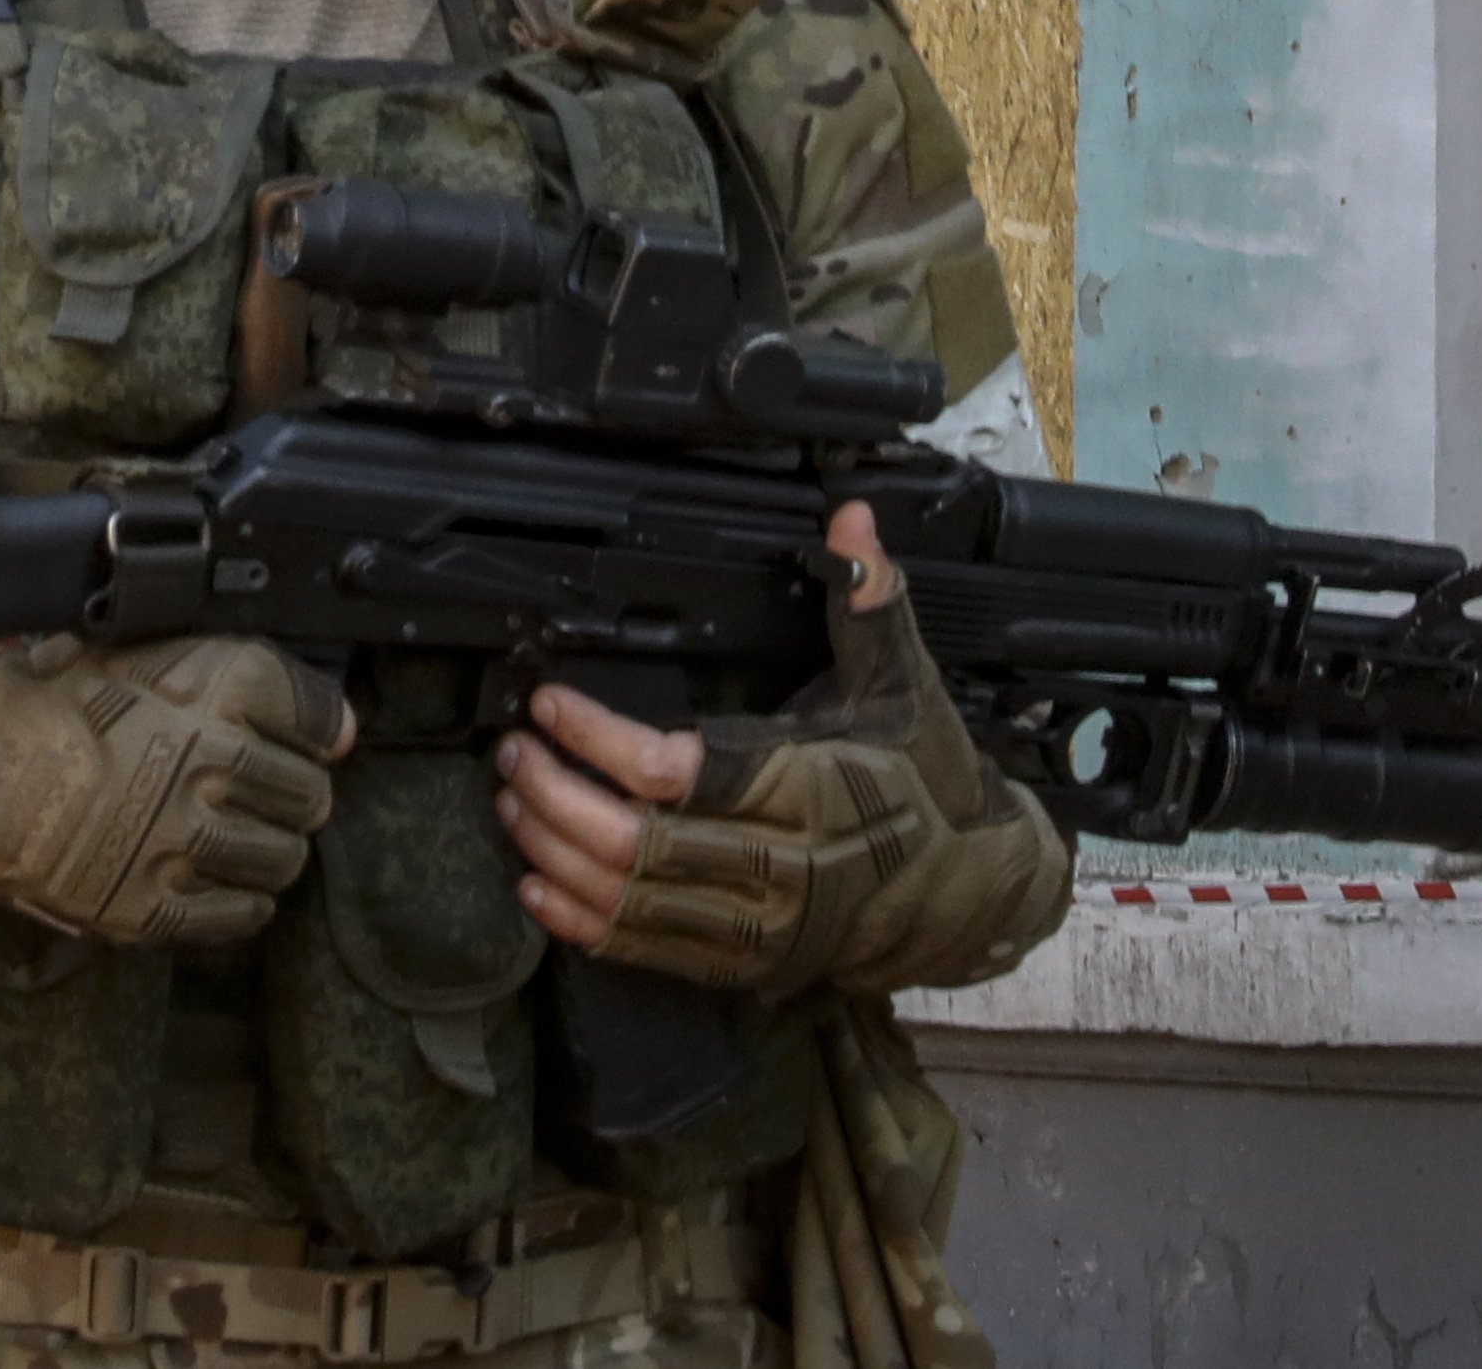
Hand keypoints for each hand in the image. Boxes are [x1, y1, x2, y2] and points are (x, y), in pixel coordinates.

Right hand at [0, 633, 353, 948]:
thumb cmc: (55, 698)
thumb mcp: (144, 648)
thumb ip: (235, 669)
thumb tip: (340, 725)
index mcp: (216, 689)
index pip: (322, 717)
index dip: (321, 729)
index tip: (315, 737)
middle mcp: (212, 765)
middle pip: (310, 796)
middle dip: (299, 794)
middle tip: (274, 793)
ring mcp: (183, 842)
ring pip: (282, 858)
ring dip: (274, 848)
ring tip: (244, 836)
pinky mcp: (153, 905)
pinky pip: (238, 913)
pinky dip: (244, 900)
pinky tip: (224, 880)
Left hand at [490, 502, 1067, 998]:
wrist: (968, 890)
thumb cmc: (927, 781)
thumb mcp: (903, 683)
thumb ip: (867, 600)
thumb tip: (851, 520)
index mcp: (808, 790)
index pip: (677, 772)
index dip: (599, 740)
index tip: (550, 703)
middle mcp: (779, 865)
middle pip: (635, 843)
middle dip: (556, 794)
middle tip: (514, 751)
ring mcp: (759, 924)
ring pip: (630, 899)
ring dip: (556, 850)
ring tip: (513, 802)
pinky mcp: (744, 961)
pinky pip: (647, 951)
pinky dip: (584, 923)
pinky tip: (538, 886)